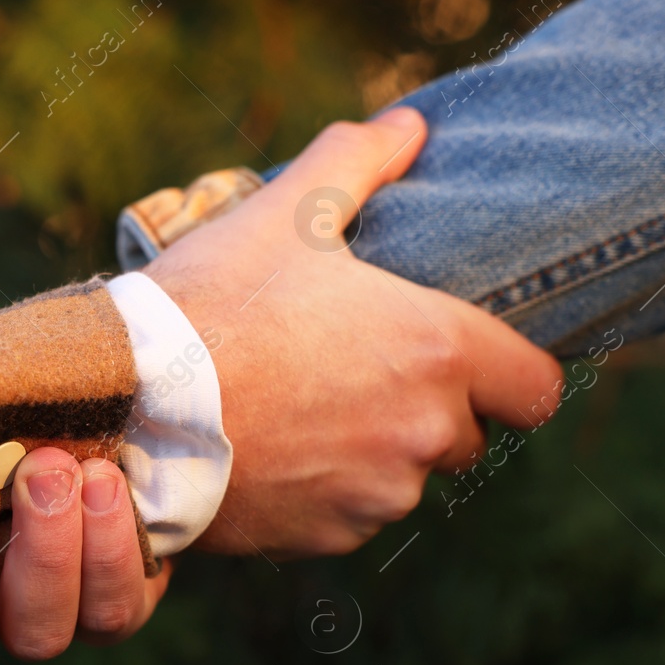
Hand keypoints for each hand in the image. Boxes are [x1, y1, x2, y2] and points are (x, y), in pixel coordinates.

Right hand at [143, 107, 563, 556]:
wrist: (126, 406)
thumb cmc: (212, 302)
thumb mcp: (283, 212)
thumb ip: (358, 161)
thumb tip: (409, 125)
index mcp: (436, 351)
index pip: (537, 389)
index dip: (513, 371)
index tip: (473, 356)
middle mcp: (423, 435)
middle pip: (468, 434)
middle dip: (432, 407)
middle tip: (364, 369)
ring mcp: (375, 497)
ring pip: (406, 477)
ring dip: (378, 450)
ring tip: (306, 406)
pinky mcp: (326, 539)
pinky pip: (351, 515)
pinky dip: (327, 489)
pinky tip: (275, 448)